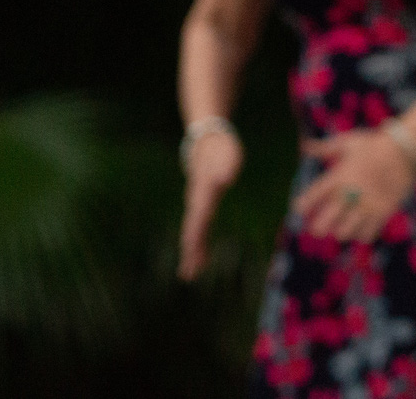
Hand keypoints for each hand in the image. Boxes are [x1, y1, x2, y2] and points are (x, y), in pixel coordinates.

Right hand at [178, 127, 242, 280]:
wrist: (207, 141)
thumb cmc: (221, 148)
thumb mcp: (227, 152)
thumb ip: (227, 165)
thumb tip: (227, 178)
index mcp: (203, 190)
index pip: (199, 214)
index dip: (196, 231)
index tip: (191, 248)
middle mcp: (197, 200)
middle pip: (193, 228)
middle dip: (191, 250)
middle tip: (188, 273)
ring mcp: (197, 204)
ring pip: (193, 232)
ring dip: (192, 253)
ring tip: (189, 275)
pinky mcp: (202, 207)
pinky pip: (199, 230)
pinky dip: (198, 246)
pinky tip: (199, 262)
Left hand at [292, 129, 415, 241]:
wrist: (405, 149)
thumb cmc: (375, 144)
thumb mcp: (348, 143)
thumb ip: (326, 148)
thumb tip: (305, 146)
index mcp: (338, 177)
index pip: (312, 197)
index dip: (303, 206)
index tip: (302, 209)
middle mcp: (349, 194)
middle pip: (324, 223)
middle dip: (319, 228)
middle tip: (320, 227)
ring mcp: (366, 205)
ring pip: (344, 233)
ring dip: (341, 231)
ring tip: (342, 227)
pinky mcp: (382, 212)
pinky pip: (367, 235)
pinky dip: (362, 234)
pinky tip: (362, 227)